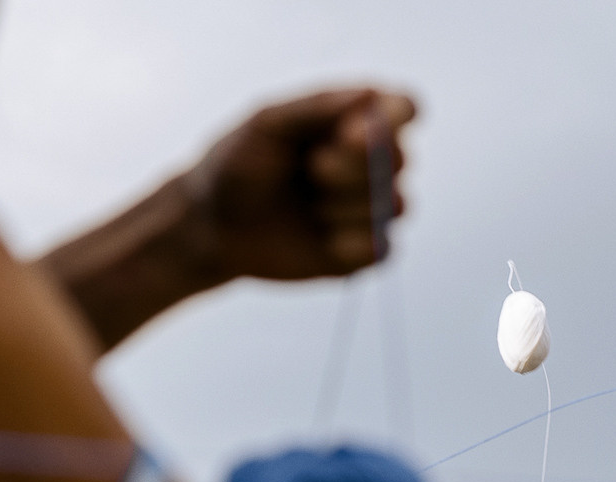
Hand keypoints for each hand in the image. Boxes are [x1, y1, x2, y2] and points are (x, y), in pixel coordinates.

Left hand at [180, 87, 416, 280]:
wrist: (211, 227)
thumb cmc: (236, 164)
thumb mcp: (266, 123)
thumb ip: (317, 106)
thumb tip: (372, 94)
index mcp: (353, 119)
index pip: (403, 107)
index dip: (391, 119)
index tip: (349, 135)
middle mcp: (371, 162)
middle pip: (400, 158)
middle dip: (354, 166)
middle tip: (312, 169)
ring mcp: (370, 208)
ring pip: (395, 205)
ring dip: (345, 206)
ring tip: (309, 206)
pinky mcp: (362, 253)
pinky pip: (382, 250)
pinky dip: (351, 244)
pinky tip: (321, 240)